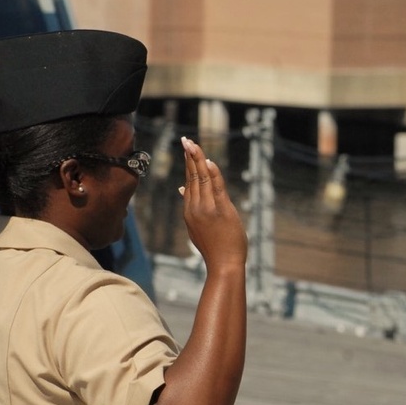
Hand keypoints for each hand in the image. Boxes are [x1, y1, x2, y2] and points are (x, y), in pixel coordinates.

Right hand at [179, 137, 247, 270]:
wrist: (223, 264)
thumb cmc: (214, 247)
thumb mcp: (197, 226)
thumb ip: (191, 206)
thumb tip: (182, 188)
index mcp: (189, 211)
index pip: (189, 182)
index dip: (188, 164)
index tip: (187, 149)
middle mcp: (195, 208)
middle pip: (193, 177)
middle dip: (190, 157)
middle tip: (186, 140)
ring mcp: (208, 209)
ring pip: (202, 179)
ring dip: (198, 160)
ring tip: (193, 144)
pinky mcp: (221, 210)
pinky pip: (216, 187)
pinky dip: (213, 173)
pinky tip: (209, 161)